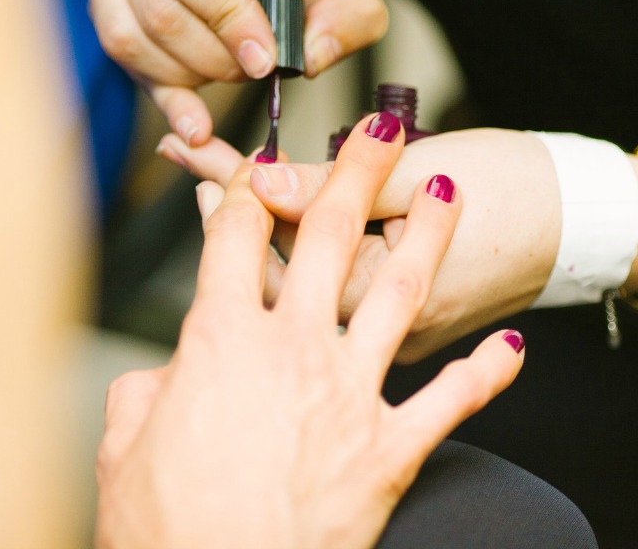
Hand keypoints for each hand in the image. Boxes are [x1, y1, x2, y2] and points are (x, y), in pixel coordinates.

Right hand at [88, 0, 386, 145]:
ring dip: (188, 77)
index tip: (265, 60)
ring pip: (131, 38)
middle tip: (256, 71)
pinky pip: (121, 56)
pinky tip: (197, 119)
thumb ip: (350, 18)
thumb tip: (310, 61)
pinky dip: (162, 92)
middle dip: (214, 59)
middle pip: (160, 12)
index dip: (228, 23)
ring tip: (232, 72)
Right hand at [95, 114, 525, 548]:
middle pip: (327, 237)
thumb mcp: (122, 450)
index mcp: (219, 341)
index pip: (235, 239)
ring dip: (428, 237)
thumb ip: (142, 394)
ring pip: (399, 292)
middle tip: (382, 128)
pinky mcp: (391, 448)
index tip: (262, 160)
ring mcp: (349, 394)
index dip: (247, 188)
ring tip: (448, 192)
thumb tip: (160, 379)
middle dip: (356, 172)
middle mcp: (292, 350)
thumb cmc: (164, 532)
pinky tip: (515, 347)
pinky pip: (451, 400)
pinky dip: (486, 373)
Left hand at [160, 127, 559, 362]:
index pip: (282, 238)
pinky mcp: (399, 325)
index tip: (196, 148)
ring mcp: (387, 334)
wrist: (585, 227)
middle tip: (186, 157)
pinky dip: (305, 247)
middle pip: (279, 263)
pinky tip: (281, 217)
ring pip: (303, 280)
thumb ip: (339, 186)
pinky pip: (335, 288)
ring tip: (218, 181)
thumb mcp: (427, 174)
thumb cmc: (519, 194)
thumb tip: (261, 181)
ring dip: (262, 226)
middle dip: (230, 204)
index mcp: (380, 293)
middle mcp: (375, 329)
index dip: (233, 185)